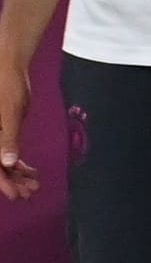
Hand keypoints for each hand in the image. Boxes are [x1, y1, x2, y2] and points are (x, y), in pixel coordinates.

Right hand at [0, 62, 38, 200]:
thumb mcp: (10, 113)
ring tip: (36, 185)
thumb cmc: (7, 87)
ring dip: (17, 175)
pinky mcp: (2, 132)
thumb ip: (7, 138)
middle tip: (32, 192)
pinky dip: (19, 163)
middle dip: (13, 182)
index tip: (17, 195)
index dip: (4, 183)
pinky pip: (7, 152)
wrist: (8, 68)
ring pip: (2, 162)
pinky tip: (32, 171)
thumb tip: (6, 163)